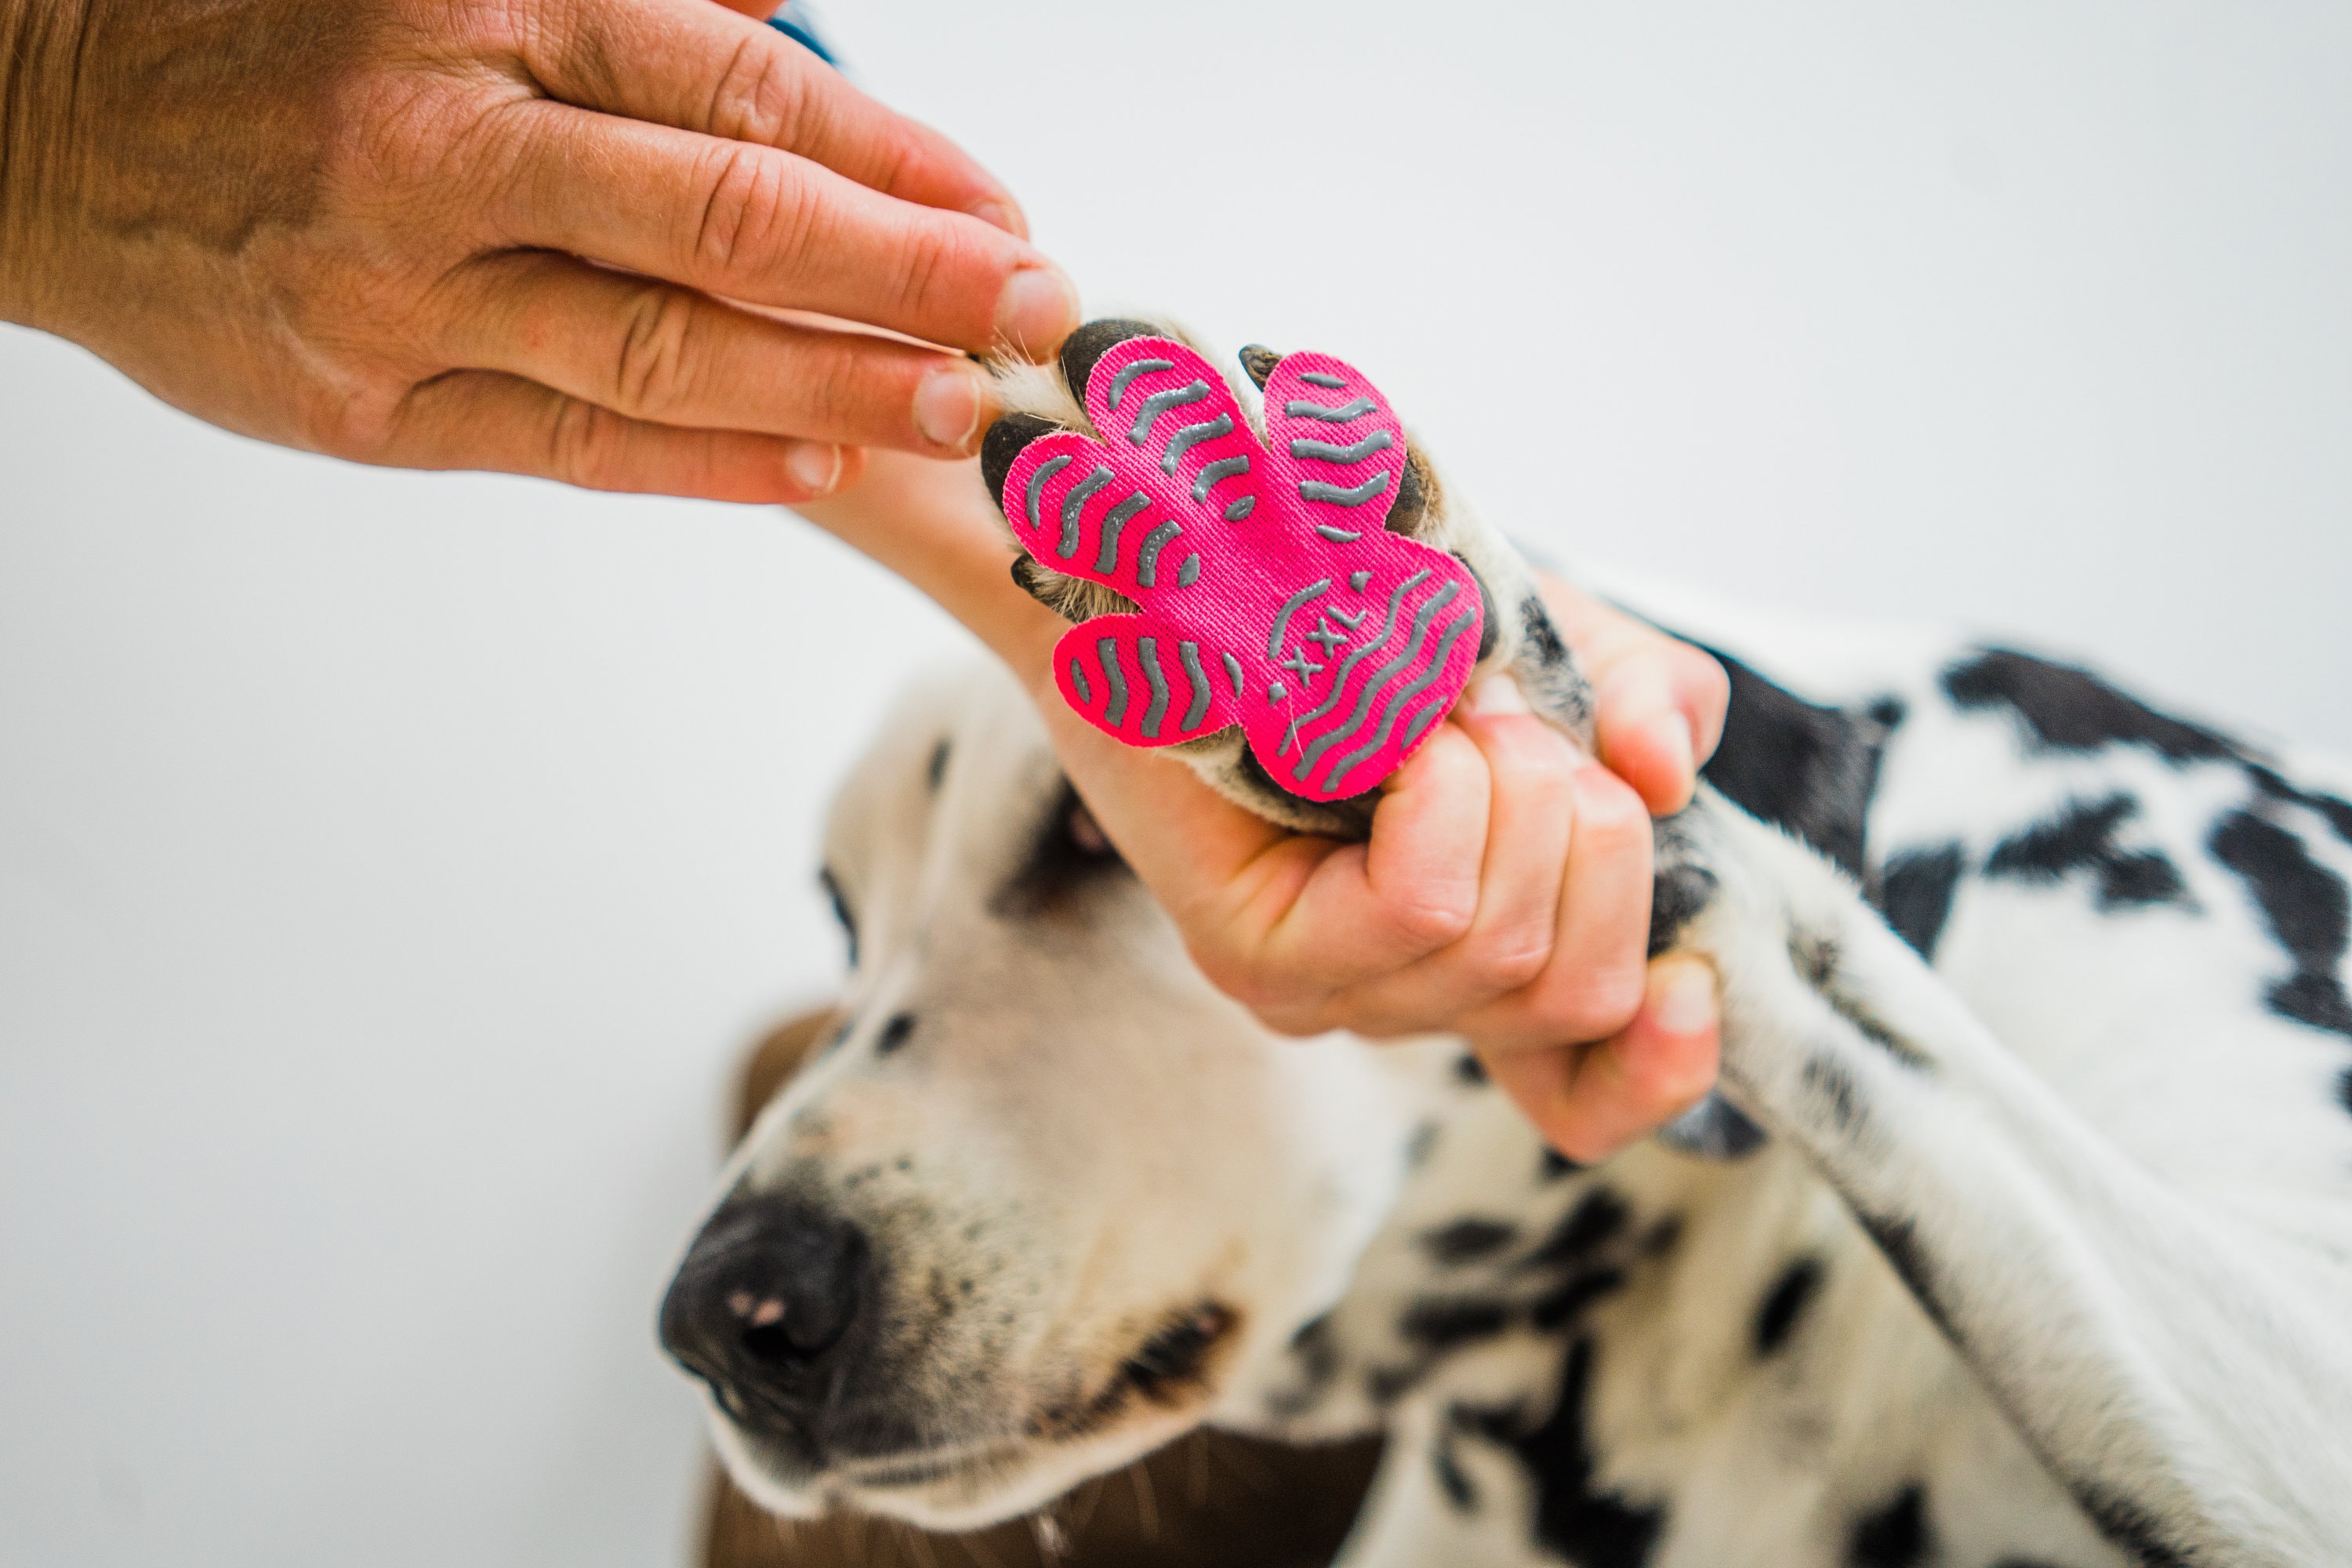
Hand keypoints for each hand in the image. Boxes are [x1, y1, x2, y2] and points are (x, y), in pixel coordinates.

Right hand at [0, 0, 1077, 500]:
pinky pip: (568, 444)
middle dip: (906, 274)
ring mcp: (402, 289)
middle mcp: (450, 146)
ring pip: (658, 349)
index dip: (897, 159)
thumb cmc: (280, 37)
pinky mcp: (366, 407)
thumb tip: (807, 14)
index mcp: (489, 10)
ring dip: (831, 385)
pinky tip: (817, 465)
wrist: (48, 129)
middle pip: (727, 219)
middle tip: (1035, 313)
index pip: (745, 92)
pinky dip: (704, 460)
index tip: (1005, 211)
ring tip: (956, 406)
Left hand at [807, 453, 1731, 1163]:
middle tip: (1513, 729)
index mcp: (1474, 955)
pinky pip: (1421, 908)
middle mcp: (1397, 999)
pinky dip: (1444, 803)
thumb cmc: (1368, 615)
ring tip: (1446, 713)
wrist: (1183, 566)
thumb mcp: (1553, 651)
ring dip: (1516, 792)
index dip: (1661, 1073)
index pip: (1582, 1099)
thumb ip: (1643, 704)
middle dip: (1592, 835)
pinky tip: (1404, 740)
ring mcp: (1320, 990)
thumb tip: (1667, 778)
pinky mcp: (1251, 952)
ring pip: (1503, 946)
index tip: (1693, 981)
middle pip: (1576, 992)